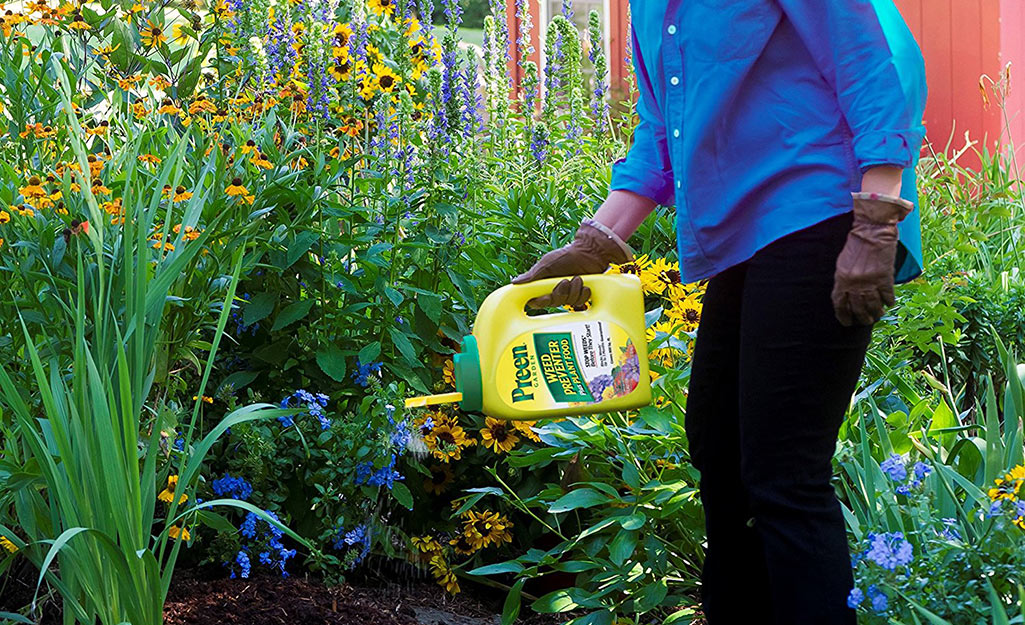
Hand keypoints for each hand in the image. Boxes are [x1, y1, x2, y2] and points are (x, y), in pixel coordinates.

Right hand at [512, 219, 632, 308]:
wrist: (590, 252)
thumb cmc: (567, 255)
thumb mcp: (546, 263)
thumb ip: (532, 275)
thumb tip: (514, 282)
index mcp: (545, 285)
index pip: (537, 301)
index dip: (541, 302)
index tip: (546, 296)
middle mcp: (556, 291)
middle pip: (555, 303)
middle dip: (561, 292)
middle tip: (565, 281)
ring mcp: (569, 293)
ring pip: (569, 303)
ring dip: (574, 290)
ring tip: (577, 278)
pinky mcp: (582, 294)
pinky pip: (581, 302)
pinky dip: (584, 293)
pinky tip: (585, 284)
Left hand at [831, 192, 912, 325]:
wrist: (872, 230)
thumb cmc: (855, 245)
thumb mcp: (842, 263)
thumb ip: (843, 280)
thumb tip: (846, 296)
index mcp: (841, 279)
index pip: (840, 304)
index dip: (843, 315)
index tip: (847, 322)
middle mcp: (855, 283)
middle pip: (857, 308)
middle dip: (861, 318)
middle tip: (865, 321)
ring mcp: (870, 281)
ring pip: (873, 305)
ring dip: (876, 313)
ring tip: (877, 316)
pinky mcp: (885, 277)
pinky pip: (887, 295)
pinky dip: (888, 301)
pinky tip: (889, 304)